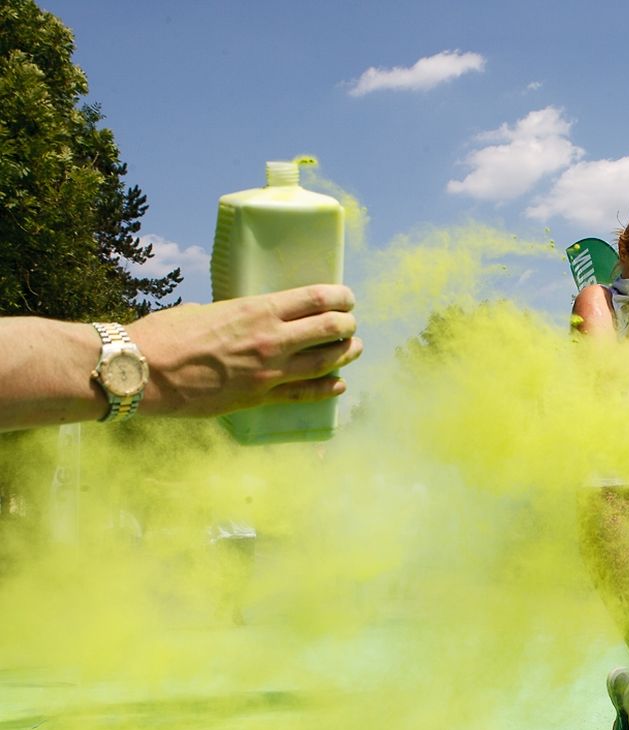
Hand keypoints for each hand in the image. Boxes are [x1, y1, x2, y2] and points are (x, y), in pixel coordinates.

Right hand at [130, 284, 362, 416]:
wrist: (141, 372)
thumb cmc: (164, 334)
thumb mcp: (204, 310)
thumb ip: (232, 314)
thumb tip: (237, 318)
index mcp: (257, 310)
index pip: (316, 299)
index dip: (340, 297)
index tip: (347, 297)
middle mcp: (271, 339)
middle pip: (330, 329)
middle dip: (347, 325)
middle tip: (350, 324)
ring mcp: (269, 372)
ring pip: (325, 362)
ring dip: (345, 354)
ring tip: (354, 349)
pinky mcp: (259, 398)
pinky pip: (304, 394)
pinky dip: (327, 389)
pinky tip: (338, 386)